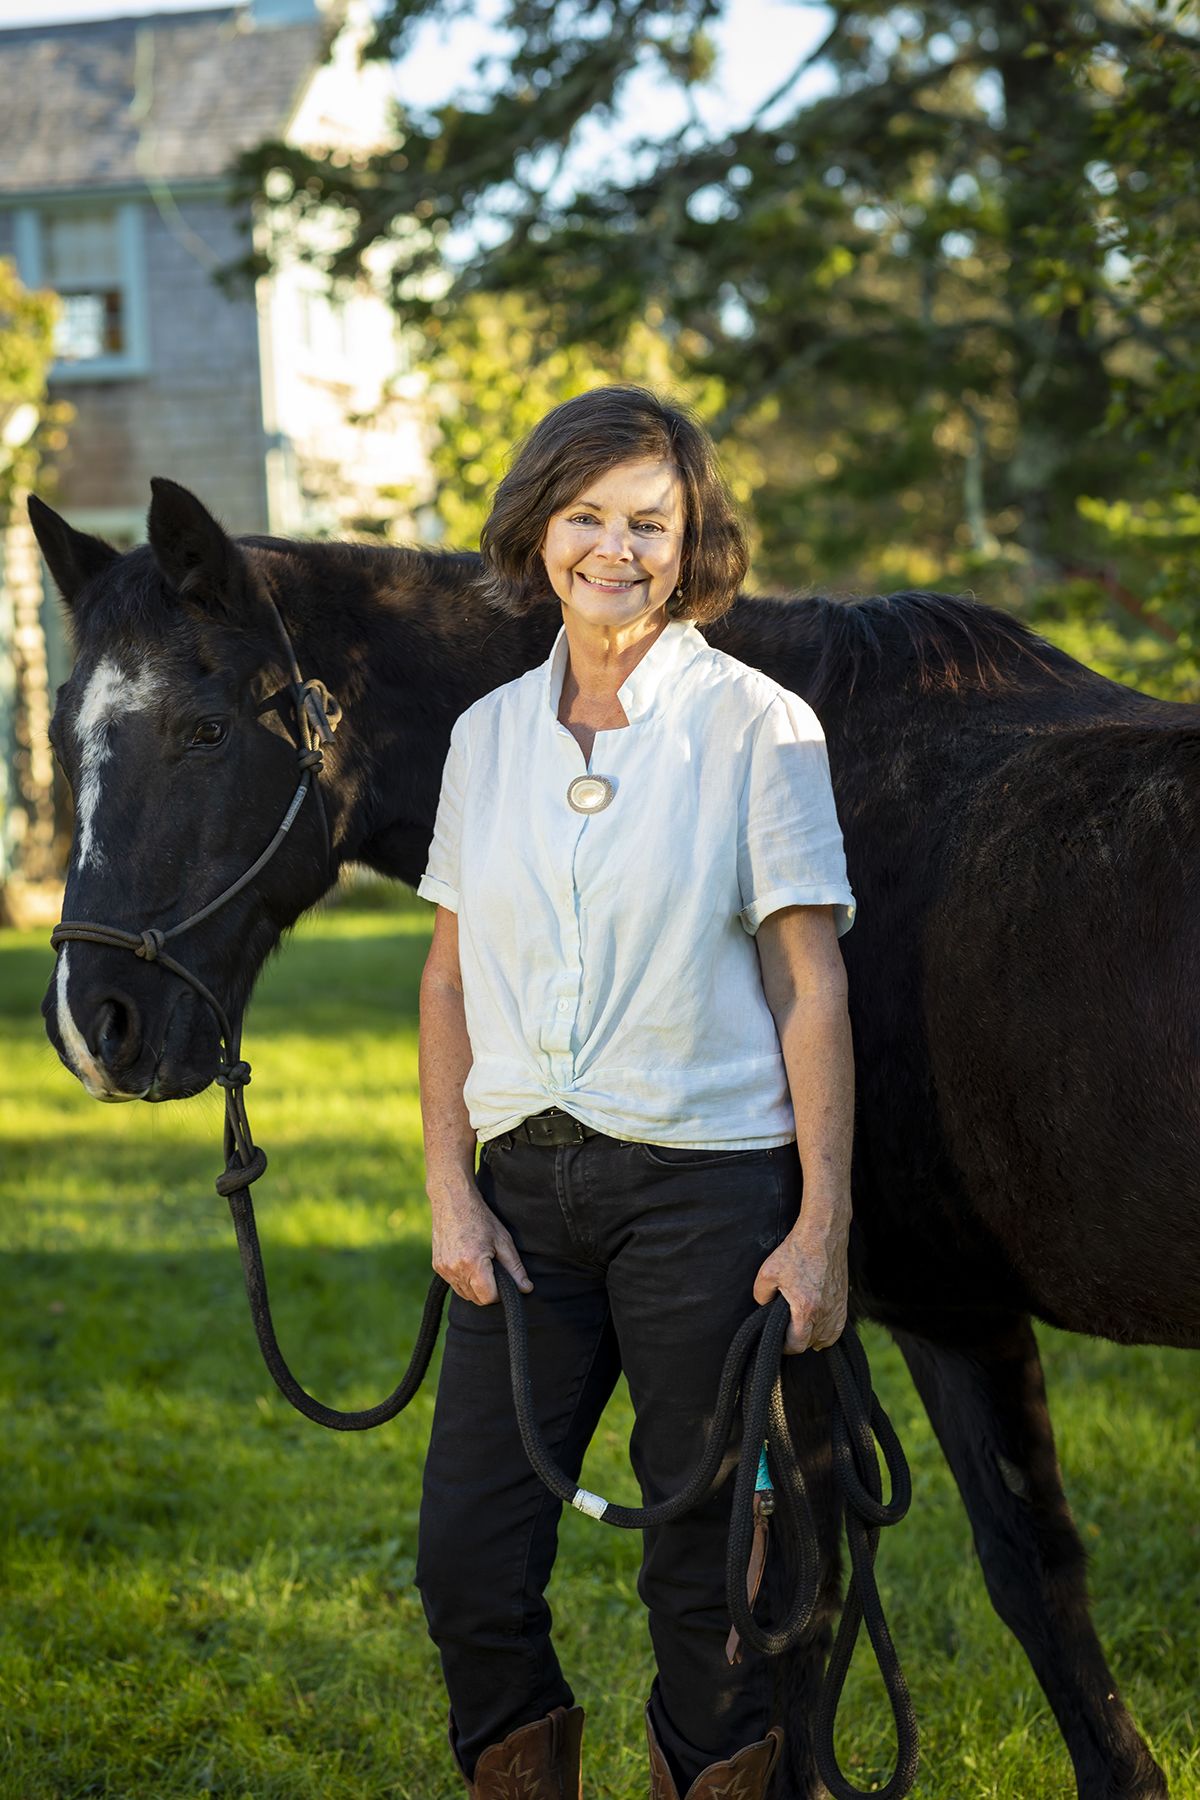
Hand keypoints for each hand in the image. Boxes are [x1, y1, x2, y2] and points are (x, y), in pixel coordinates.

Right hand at [430, 1180, 532, 1305]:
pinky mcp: (437, 1266)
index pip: (488, 1298)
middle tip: (494, 1272)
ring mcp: (443, 1269)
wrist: (452, 1200)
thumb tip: (527, 1288)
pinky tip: (469, 1262)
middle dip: (488, 1291)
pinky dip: (463, 1280)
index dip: (499, 1293)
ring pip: (464, 1294)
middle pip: (476, 1299)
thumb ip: (515, 1268)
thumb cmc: (480, 1218)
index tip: (503, 1281)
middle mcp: (455, 1269)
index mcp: (473, 1264)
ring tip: (482, 1266)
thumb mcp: (503, 1240)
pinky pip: (454, 1284)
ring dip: (475, 1287)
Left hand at [753, 1226, 847, 1352]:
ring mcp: (838, 1307)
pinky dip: (828, 1331)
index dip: (785, 1347)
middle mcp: (826, 1312)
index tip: (778, 1341)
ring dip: (813, 1337)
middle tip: (786, 1331)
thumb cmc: (796, 1251)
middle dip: (798, 1341)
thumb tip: (764, 1307)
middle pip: (812, 1343)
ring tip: (800, 1328)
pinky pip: (838, 1327)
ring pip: (827, 1338)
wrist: (823, 1233)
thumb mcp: (767, 1272)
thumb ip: (761, 1296)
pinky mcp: (844, 1300)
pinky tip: (817, 1324)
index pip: (797, 1345)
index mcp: (806, 1309)